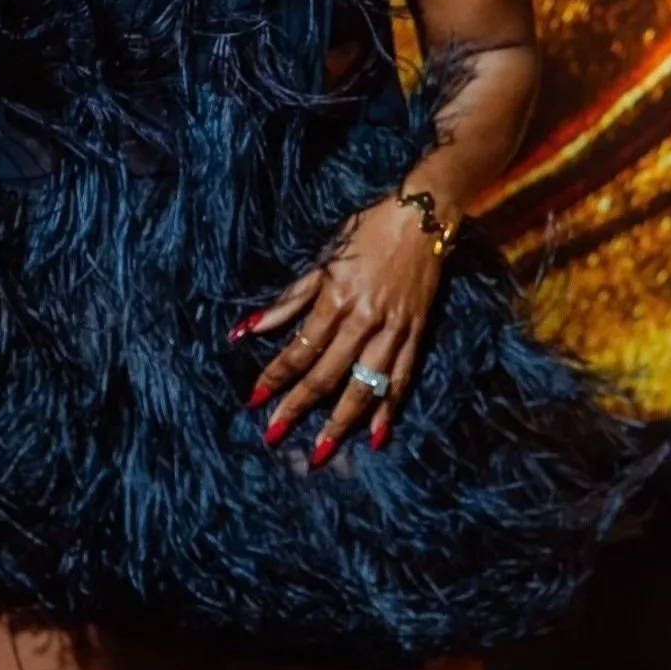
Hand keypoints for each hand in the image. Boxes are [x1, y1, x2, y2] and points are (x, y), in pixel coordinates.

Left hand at [236, 196, 448, 461]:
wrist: (423, 217)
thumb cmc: (367, 232)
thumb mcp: (324, 260)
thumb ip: (289, 300)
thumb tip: (247, 328)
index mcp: (336, 299)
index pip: (299, 349)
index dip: (274, 375)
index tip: (254, 399)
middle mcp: (364, 320)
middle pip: (326, 374)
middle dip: (298, 407)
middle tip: (275, 435)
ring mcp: (393, 330)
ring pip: (363, 385)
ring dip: (340, 422)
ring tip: (321, 451)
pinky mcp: (416, 334)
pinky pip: (402, 378)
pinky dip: (388, 408)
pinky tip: (376, 436)